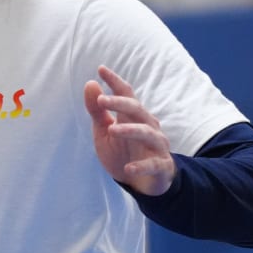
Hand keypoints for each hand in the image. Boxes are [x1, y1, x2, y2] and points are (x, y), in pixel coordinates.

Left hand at [83, 65, 175, 195]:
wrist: (140, 183)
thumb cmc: (122, 153)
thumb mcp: (104, 132)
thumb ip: (97, 111)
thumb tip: (90, 84)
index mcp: (132, 117)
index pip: (126, 94)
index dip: (115, 81)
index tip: (101, 69)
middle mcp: (147, 126)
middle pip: (136, 109)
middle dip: (120, 103)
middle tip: (102, 100)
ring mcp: (156, 146)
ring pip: (147, 132)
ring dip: (130, 130)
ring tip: (112, 130)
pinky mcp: (161, 166)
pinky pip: (154, 164)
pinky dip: (141, 166)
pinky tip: (128, 169)